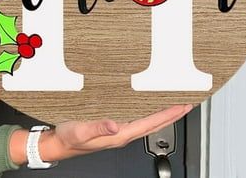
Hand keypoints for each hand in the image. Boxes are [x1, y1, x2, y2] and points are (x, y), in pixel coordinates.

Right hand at [9, 104, 191, 164]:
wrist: (59, 143)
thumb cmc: (69, 138)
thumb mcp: (81, 131)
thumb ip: (98, 128)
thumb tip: (116, 124)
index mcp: (119, 134)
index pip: (150, 124)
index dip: (167, 115)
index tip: (181, 106)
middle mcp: (122, 132)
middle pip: (154, 123)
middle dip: (172, 114)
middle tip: (186, 103)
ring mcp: (119, 129)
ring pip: (147, 121)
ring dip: (163, 113)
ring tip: (174, 103)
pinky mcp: (113, 125)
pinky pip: (137, 117)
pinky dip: (148, 111)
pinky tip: (148, 105)